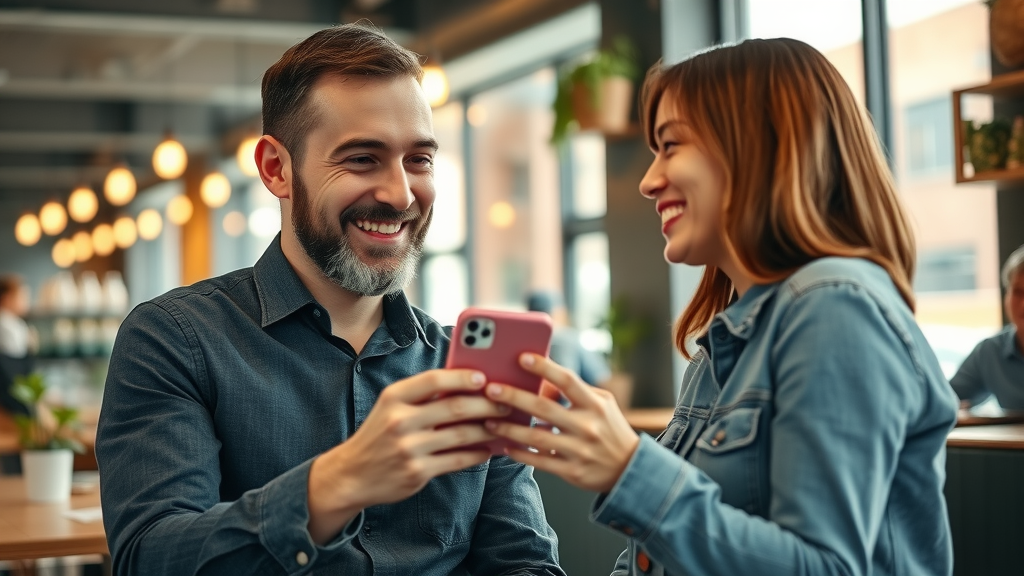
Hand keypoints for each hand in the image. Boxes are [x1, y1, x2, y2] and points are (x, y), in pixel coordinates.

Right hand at [307, 369, 509, 542]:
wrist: (351, 474)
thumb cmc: (379, 434)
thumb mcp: (391, 407)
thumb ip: (422, 396)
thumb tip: (466, 384)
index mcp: (394, 397)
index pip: (434, 380)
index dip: (463, 377)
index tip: (484, 377)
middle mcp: (400, 421)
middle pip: (454, 407)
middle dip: (486, 404)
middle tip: (505, 402)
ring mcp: (409, 448)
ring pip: (460, 434)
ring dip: (487, 430)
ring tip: (502, 425)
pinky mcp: (417, 472)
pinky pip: (457, 460)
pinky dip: (477, 454)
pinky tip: (488, 449)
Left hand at [484, 354, 639, 493]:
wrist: (630, 469)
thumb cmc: (610, 428)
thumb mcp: (601, 404)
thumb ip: (574, 392)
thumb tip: (542, 380)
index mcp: (595, 404)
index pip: (567, 380)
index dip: (544, 368)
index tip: (521, 357)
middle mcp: (587, 425)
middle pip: (544, 408)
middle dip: (514, 397)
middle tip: (491, 389)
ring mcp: (579, 450)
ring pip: (536, 438)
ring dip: (509, 429)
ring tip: (488, 422)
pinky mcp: (572, 471)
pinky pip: (540, 461)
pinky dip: (521, 454)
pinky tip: (505, 446)